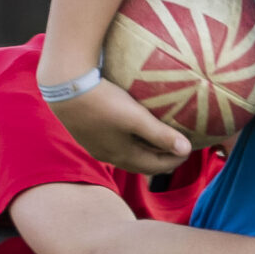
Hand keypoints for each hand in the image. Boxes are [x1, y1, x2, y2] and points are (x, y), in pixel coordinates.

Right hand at [48, 80, 191, 174]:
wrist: (64, 86)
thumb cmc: (103, 101)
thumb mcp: (136, 117)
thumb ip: (161, 134)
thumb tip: (186, 150)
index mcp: (122, 156)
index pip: (154, 166)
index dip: (174, 160)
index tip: (190, 150)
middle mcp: (108, 155)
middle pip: (141, 162)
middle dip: (161, 156)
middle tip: (178, 146)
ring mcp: (96, 144)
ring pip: (127, 151)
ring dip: (145, 146)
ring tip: (160, 136)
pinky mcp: (88, 130)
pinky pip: (116, 140)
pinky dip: (132, 138)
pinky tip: (134, 125)